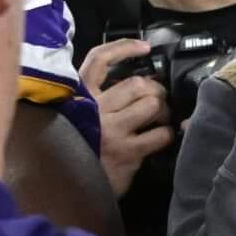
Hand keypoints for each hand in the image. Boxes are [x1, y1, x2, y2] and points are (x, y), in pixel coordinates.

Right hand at [81, 38, 173, 195]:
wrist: (68, 188)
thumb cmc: (78, 147)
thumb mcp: (77, 117)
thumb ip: (95, 98)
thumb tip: (136, 84)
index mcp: (80, 96)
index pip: (99, 60)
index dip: (124, 48)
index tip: (145, 47)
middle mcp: (95, 109)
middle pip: (137, 83)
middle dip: (155, 90)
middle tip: (158, 99)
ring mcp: (112, 131)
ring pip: (151, 105)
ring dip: (163, 111)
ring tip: (160, 119)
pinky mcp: (127, 152)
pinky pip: (159, 134)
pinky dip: (166, 134)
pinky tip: (162, 138)